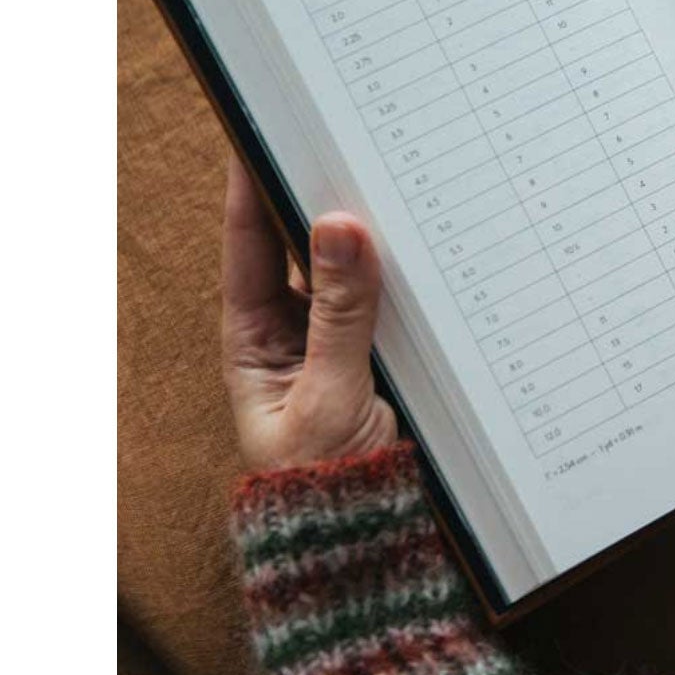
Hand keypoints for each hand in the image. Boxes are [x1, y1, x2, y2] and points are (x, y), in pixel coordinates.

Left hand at [221, 156, 396, 471]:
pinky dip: (407, 270)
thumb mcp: (328, 396)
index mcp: (253, 338)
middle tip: (342, 135)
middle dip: (319, 194)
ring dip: (370, 230)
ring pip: (353, 267)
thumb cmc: (325, 487)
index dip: (251, 182)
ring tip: (389, 172)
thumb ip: (340, 313)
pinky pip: (393, 298)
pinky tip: (426, 237)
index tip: (262, 125)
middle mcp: (293, 329)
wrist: (368, 549)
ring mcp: (341, 339)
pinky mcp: (387, 354)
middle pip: (302, 244)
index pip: (248, 241)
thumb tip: (339, 227)